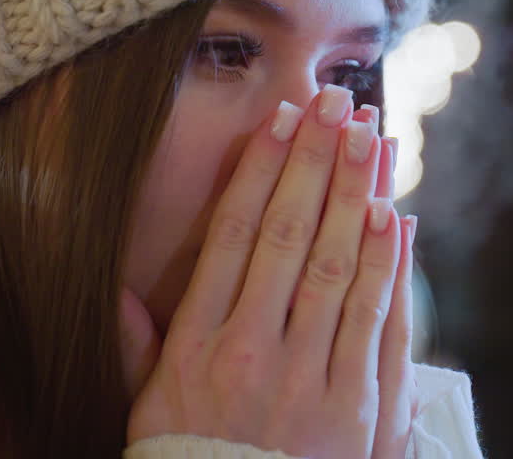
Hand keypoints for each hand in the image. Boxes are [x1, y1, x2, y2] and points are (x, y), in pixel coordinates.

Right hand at [122, 85, 402, 458]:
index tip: (283, 118)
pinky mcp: (355, 409)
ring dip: (355, 195)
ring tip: (370, 138)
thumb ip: (135, 345)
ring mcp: (306, 378)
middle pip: (287, 235)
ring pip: (334, 267)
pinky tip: (393, 216)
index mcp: (196, 342)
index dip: (262, 170)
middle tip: (337, 103)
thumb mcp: (143, 406)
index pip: (234, 234)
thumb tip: (119, 289)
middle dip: (315, 162)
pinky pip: (373, 323)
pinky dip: (387, 266)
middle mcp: (250, 350)